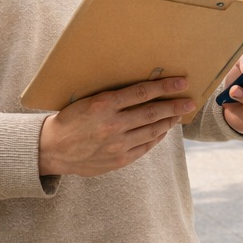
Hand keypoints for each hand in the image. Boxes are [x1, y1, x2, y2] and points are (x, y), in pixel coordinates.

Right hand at [38, 76, 194, 176]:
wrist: (52, 149)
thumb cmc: (71, 120)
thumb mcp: (88, 101)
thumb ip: (115, 98)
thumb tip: (144, 90)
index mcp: (104, 104)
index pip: (142, 92)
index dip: (165, 87)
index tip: (181, 82)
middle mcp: (113, 124)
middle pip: (153, 112)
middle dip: (175, 105)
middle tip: (190, 101)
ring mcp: (117, 145)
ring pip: (152, 131)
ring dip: (169, 122)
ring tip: (179, 115)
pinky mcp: (119, 160)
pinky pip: (145, 147)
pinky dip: (157, 137)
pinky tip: (163, 130)